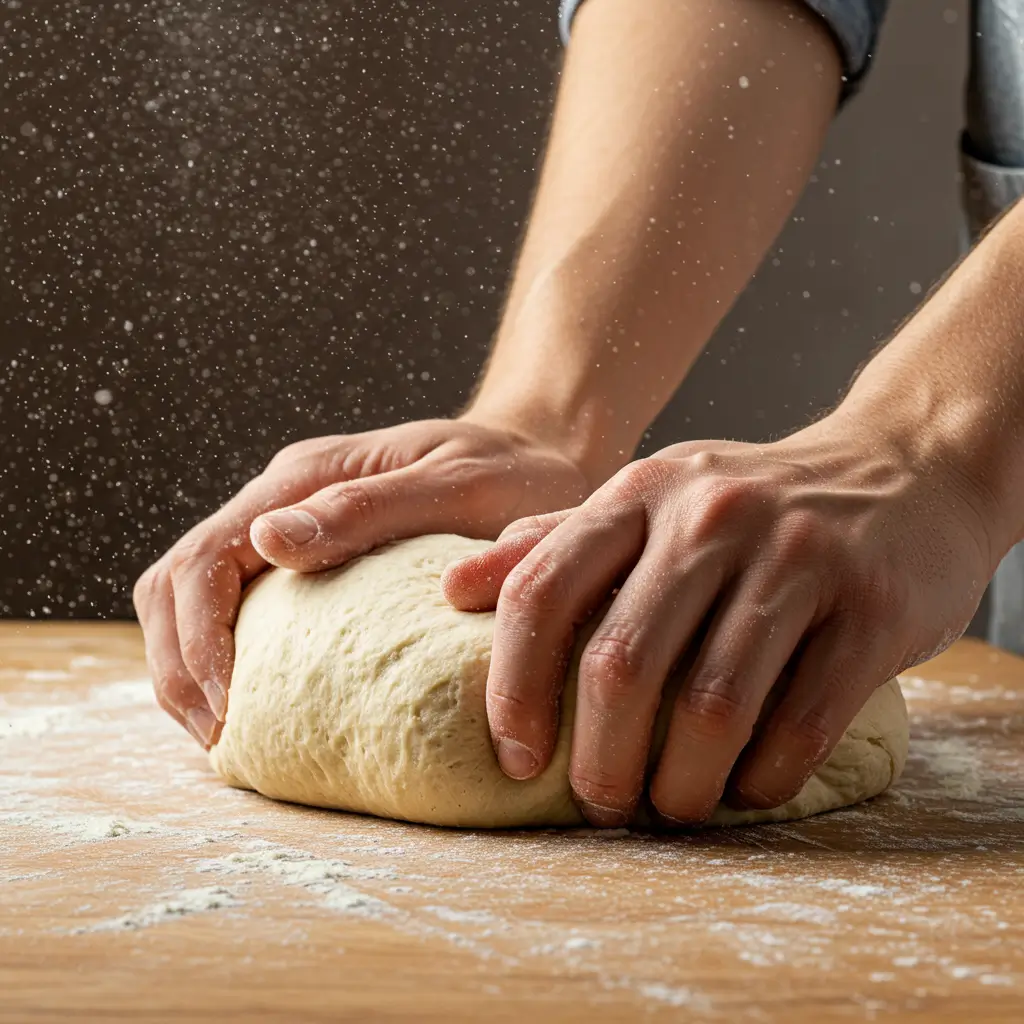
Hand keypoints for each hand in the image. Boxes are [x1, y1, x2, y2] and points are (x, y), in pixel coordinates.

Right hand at [134, 416, 589, 748]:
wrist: (534, 456)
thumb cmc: (510, 473)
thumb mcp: (455, 484)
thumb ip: (367, 509)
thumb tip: (268, 540)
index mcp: (306, 476)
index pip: (208, 555)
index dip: (198, 636)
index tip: (228, 706)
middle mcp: (284, 497)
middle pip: (178, 578)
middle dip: (179, 663)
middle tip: (217, 736)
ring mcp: (291, 525)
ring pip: (193, 594)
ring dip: (189, 666)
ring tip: (222, 733)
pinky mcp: (309, 556)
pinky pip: (238, 606)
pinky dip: (221, 657)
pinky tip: (251, 705)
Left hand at [442, 414, 995, 825]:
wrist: (902, 470)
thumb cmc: (754, 505)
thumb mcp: (651, 499)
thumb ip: (556, 544)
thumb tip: (455, 589)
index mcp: (642, 491)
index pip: (543, 590)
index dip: (513, 686)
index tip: (516, 758)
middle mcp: (712, 515)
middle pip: (621, 663)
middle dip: (598, 760)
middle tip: (600, 804)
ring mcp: (797, 556)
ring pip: (712, 706)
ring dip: (682, 785)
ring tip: (672, 806)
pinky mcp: (871, 607)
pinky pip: (801, 723)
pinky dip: (764, 778)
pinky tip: (747, 787)